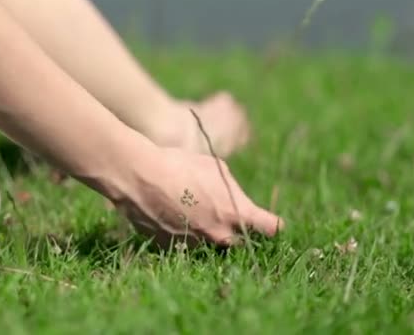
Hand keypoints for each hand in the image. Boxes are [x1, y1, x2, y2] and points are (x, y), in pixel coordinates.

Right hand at [113, 148, 284, 247]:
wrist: (139, 177)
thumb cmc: (180, 165)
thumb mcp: (215, 168)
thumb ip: (230, 189)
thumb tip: (232, 198)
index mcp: (236, 213)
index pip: (270, 228)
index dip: (273, 226)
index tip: (274, 225)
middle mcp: (219, 235)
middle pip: (239, 242)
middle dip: (236, 231)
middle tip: (224, 215)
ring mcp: (195, 245)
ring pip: (209, 244)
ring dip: (206, 232)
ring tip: (189, 210)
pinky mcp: (172, 248)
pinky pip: (184, 245)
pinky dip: (183, 234)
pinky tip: (170, 215)